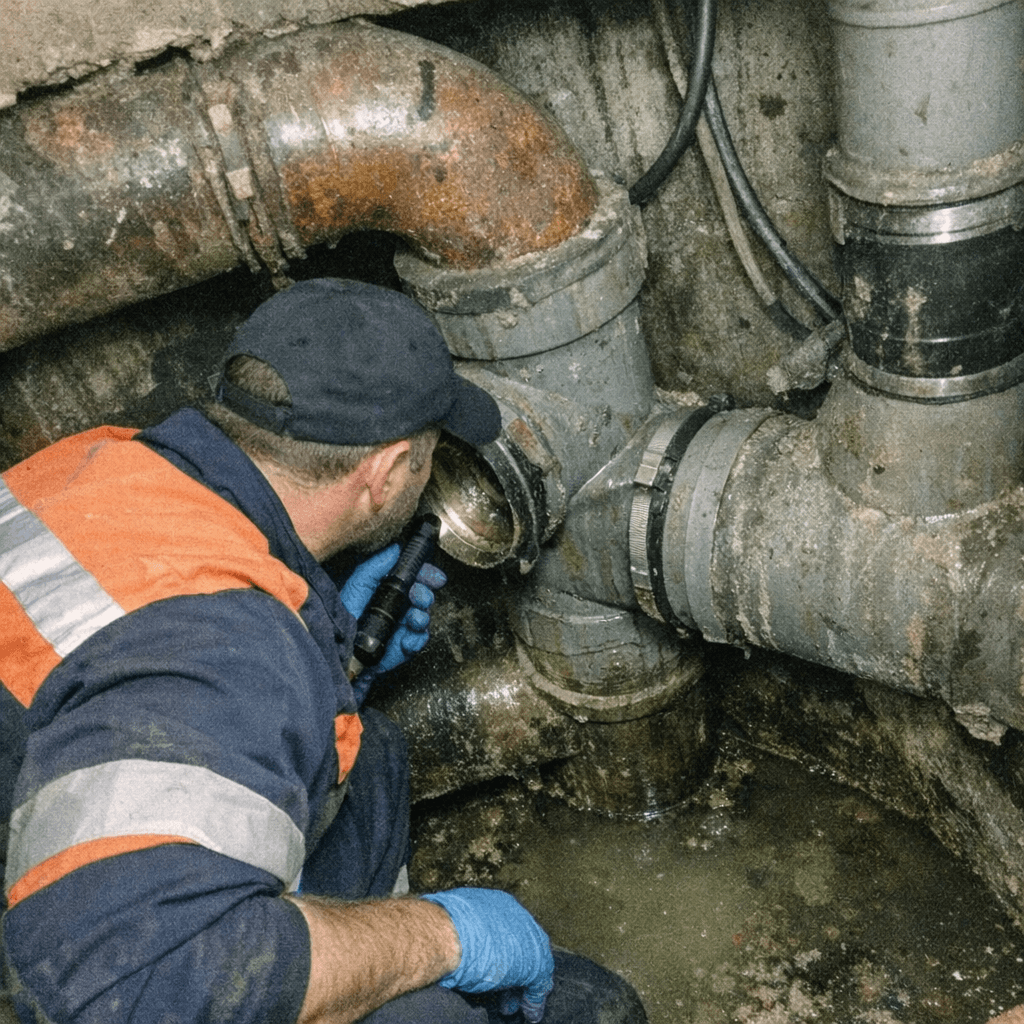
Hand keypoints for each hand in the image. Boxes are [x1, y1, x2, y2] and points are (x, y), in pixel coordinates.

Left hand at [341, 547, 446, 702]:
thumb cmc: (345, 614)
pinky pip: (419, 641)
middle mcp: (398, 607)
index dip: (427, 575)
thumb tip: (396, 548)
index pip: (415, 578)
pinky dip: (416, 639)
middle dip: (425, 595)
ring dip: (422, 616)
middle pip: (424, 596)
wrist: (341, 649)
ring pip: (424, 617)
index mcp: (389, 589)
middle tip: (419, 597)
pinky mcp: (403, 646)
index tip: (434, 576)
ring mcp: (402, 627)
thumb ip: (377, 565)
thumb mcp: (359, 583)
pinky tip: (406, 639)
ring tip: (413, 619)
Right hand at [421, 888, 553, 1021]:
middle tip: (504, 991)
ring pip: (531, 964)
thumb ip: (460, 935)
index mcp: (496, 902)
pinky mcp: (537, 961)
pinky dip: (534, 999)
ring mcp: (530, 937)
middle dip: (513, 971)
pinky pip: (539, 981)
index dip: (500, 952)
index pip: (505, 929)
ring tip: (510, 1006)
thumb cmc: (443, 931)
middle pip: (520, 947)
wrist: (449, 938)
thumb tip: (454, 947)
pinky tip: (528, 1011)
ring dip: (523, 987)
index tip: (495, 968)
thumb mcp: (451, 929)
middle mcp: (516, 914)